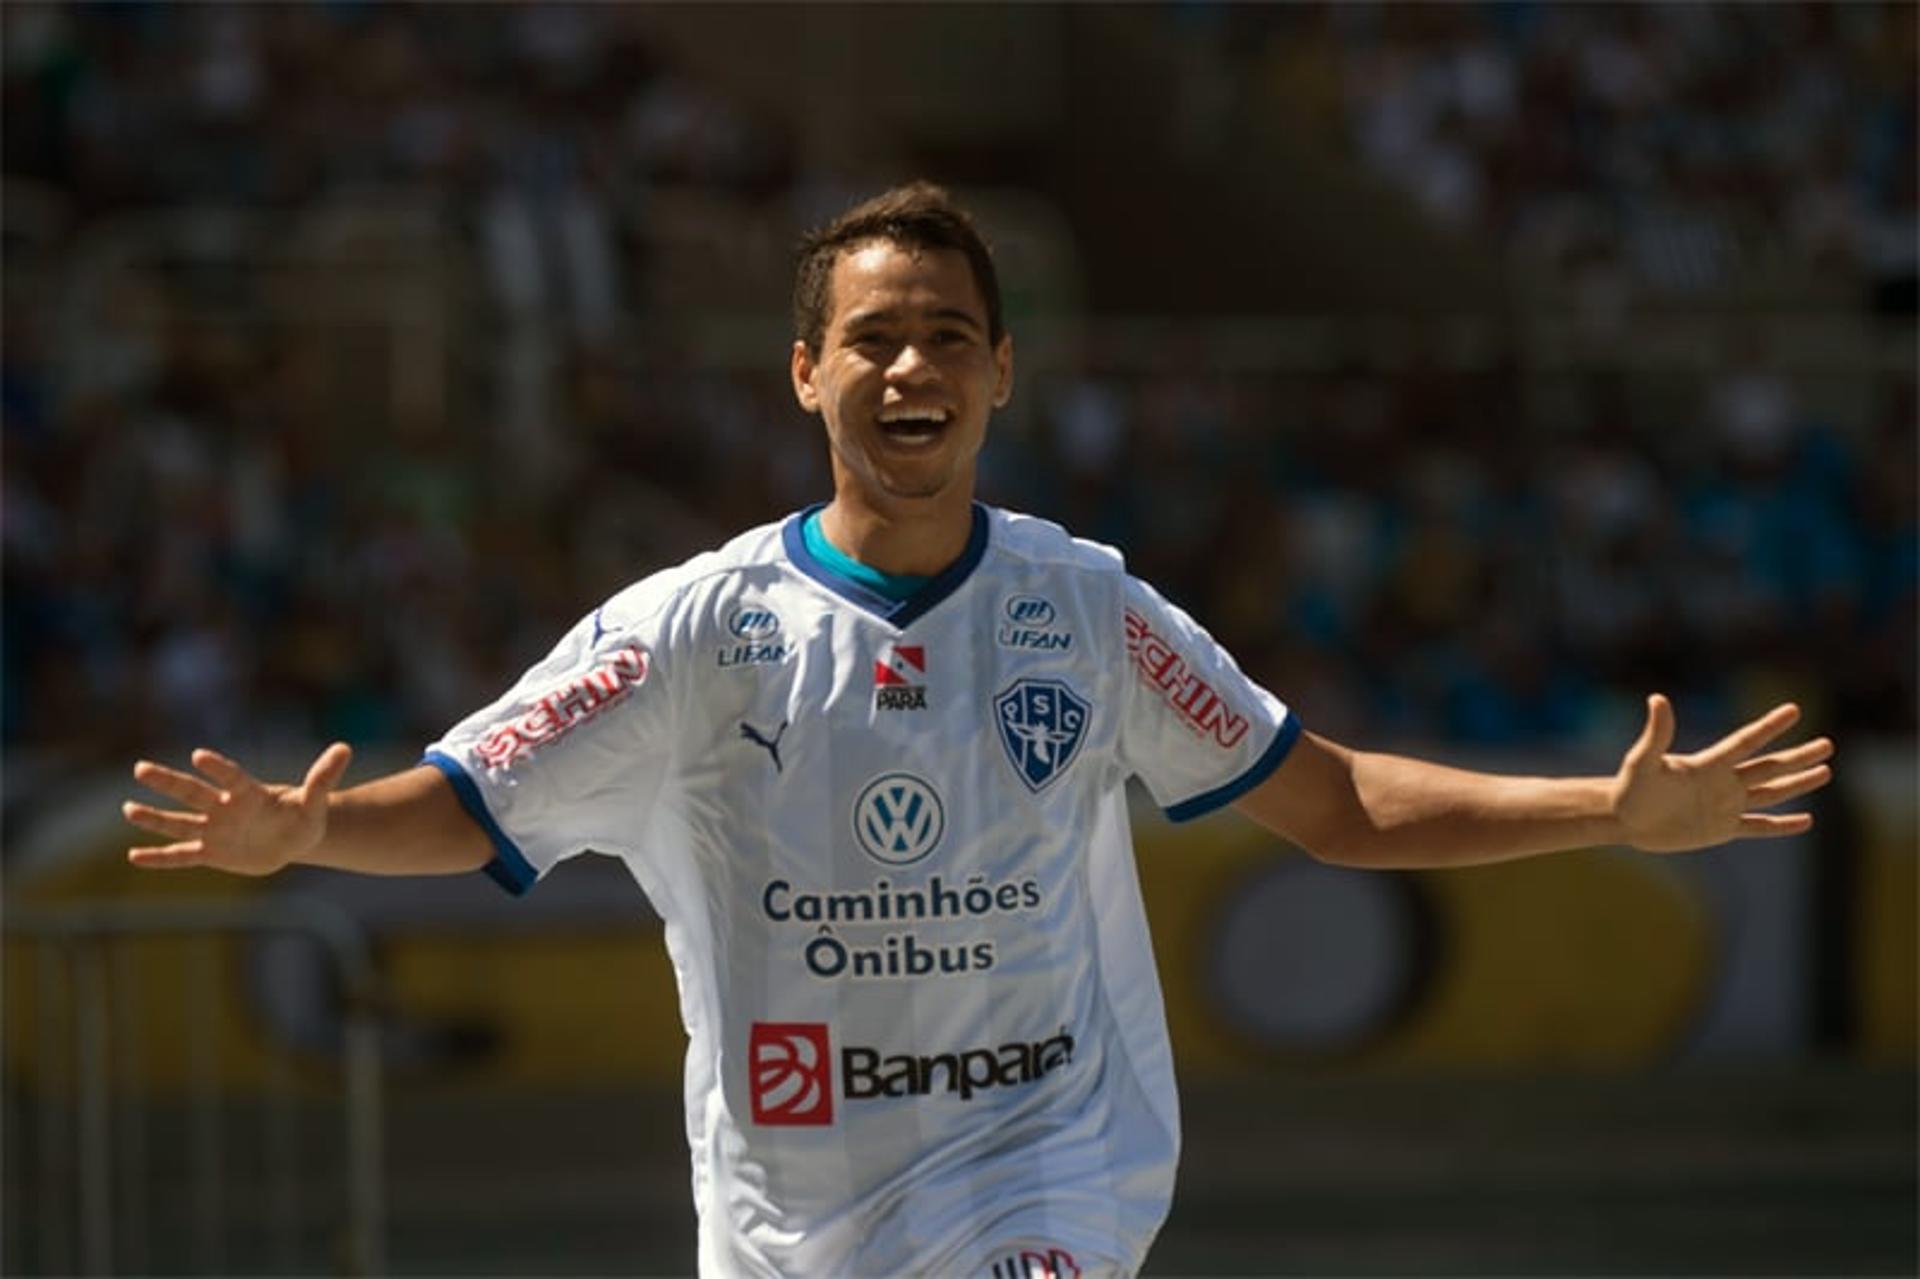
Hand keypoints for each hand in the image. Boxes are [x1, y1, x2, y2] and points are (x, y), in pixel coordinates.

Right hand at [124, 744, 352, 874]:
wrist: (292, 839)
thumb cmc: (303, 816)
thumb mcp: (316, 801)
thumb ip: (324, 777)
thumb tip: (346, 748)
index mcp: (249, 793)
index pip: (231, 777)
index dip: (217, 768)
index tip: (198, 755)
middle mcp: (225, 808)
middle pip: (193, 793)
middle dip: (169, 782)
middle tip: (141, 767)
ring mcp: (214, 829)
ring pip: (180, 823)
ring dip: (154, 818)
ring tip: (127, 808)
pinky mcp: (211, 852)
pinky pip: (182, 855)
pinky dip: (160, 858)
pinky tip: (134, 856)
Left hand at [1611, 695, 1832, 853]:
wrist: (1624, 818)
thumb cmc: (1630, 787)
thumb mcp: (1644, 760)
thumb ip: (1657, 733)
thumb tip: (1657, 698)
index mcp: (1709, 764)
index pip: (1746, 742)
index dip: (1769, 726)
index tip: (1793, 710)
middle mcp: (1723, 782)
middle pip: (1769, 766)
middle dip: (1798, 756)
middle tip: (1827, 744)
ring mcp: (1725, 806)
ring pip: (1771, 793)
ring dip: (1797, 783)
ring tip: (1825, 771)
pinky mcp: (1721, 829)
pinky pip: (1759, 826)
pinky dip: (1782, 825)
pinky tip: (1806, 820)